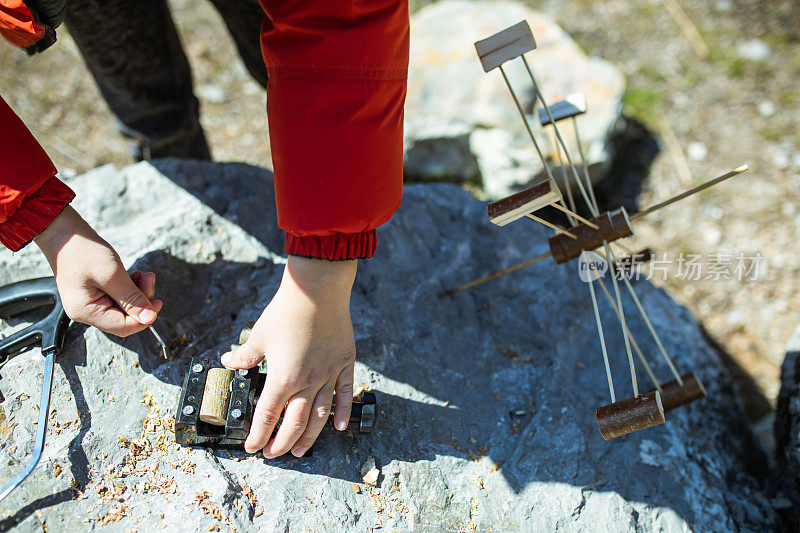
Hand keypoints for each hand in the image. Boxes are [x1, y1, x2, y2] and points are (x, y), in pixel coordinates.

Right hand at [34, 206, 161, 335]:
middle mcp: (86, 312)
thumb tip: (150, 318)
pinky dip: (129, 287)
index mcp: (86, 312)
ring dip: (138, 292)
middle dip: (142, 301)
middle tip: (149, 278)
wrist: (65, 233)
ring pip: (124, 307)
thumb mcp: (112, 275)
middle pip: (125, 318)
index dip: (144, 318)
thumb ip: (131, 298)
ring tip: (143, 274)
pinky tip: (134, 275)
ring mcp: (90, 303)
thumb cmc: (84, 251)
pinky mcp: (96, 293)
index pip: (123, 327)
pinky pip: (118, 297)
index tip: (159, 301)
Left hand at [221, 255, 356, 456]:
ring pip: (320, 415)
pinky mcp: (344, 363)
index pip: (268, 415)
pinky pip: (344, 394)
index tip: (252, 447)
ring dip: (309, 437)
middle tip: (273, 454)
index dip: (258, 434)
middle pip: (295, 423)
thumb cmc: (287, 311)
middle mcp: (308, 381)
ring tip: (300, 451)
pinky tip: (338, 427)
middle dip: (282, 443)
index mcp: (283, 377)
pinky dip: (341, 412)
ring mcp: (329, 374)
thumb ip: (244, 355)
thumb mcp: (259, 335)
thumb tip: (228, 361)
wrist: (318, 291)